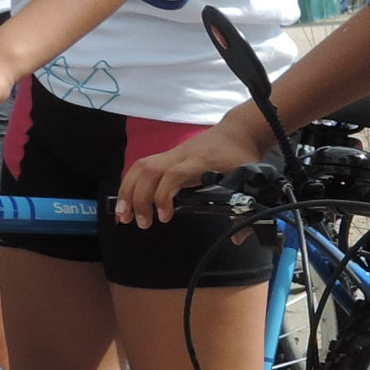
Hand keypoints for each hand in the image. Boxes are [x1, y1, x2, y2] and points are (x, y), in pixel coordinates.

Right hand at [117, 107, 270, 224]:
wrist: (238, 131)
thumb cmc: (239, 155)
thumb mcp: (246, 179)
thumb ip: (242, 208)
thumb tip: (239, 238)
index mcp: (200, 161)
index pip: (174, 174)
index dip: (164, 195)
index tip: (165, 217)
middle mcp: (181, 155)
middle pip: (150, 170)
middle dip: (139, 197)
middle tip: (140, 223)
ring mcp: (172, 154)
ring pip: (141, 166)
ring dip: (128, 191)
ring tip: (123, 215)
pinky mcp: (167, 156)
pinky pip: (142, 166)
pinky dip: (131, 184)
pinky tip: (128, 202)